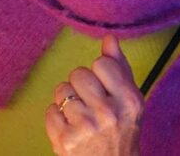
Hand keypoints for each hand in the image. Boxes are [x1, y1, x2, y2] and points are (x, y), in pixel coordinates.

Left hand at [45, 35, 143, 155]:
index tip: (104, 86)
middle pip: (78, 73)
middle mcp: (109, 113)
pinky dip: (56, 116)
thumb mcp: (129, 98)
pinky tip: (69, 125)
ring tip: (79, 114)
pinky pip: (50, 110)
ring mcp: (85, 128)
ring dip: (67, 100)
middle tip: (89, 101)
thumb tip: (109, 38)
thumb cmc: (122, 129)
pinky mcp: (65, 141)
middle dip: (81, 84)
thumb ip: (120, 66)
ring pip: (62, 90)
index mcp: (129, 99)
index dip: (99, 72)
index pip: (101, 63)